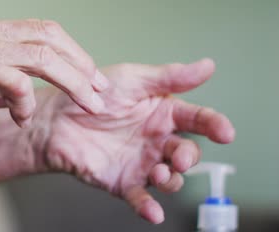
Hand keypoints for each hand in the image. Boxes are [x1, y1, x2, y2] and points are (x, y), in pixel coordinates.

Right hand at [0, 19, 108, 125]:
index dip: (68, 49)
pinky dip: (26, 101)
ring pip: (43, 56)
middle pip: (50, 38)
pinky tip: (22, 117)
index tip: (86, 71)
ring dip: (72, 80)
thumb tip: (10, 98)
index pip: (39, 30)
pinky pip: (14, 81)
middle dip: (81, 63)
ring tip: (90, 102)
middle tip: (101, 87)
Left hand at [31, 59, 234, 223]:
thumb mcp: (133, 79)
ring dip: (170, 180)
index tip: (225, 131)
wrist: (54, 118)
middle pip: (187, 153)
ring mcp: (141, 163)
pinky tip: (153, 211)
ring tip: (159, 173)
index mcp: (164, 113)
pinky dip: (148, 208)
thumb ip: (170, 77)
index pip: (198, 120)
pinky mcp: (122, 182)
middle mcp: (157, 140)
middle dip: (189, 157)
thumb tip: (208, 66)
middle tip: (179, 156)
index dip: (214, 125)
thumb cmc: (92, 95)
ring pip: (169, 178)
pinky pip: (140, 198)